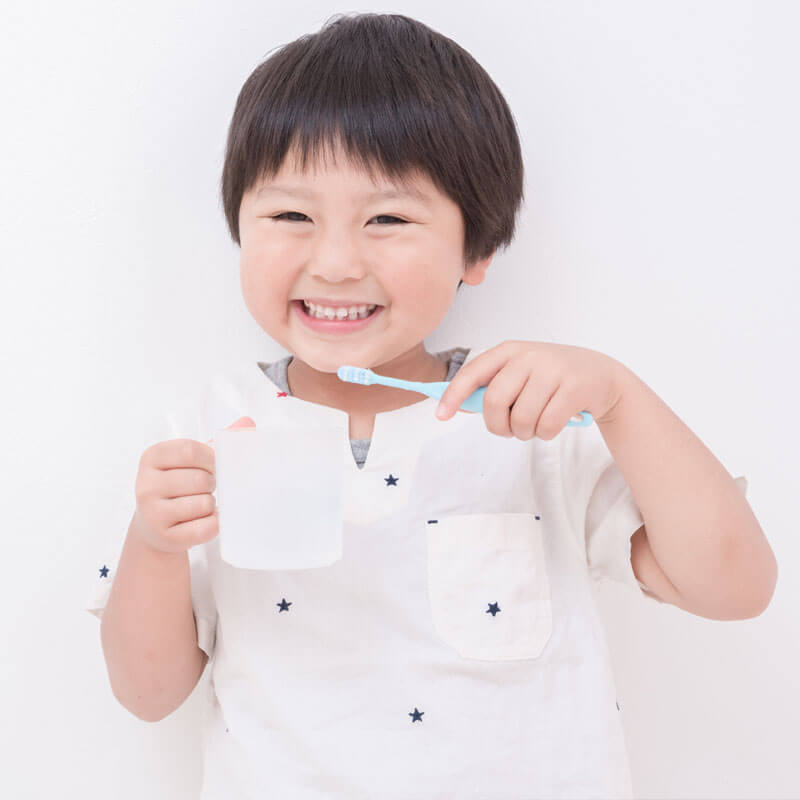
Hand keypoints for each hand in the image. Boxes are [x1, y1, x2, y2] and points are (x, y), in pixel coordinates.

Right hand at [132, 416, 255, 553]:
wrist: (154, 527)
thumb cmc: (177, 487)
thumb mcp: (189, 460)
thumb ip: (217, 441)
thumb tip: (248, 423)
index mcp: (152, 457)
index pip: (190, 450)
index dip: (211, 458)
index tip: (213, 465)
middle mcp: (146, 485)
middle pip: (201, 478)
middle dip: (212, 483)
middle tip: (206, 488)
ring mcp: (153, 513)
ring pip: (205, 504)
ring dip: (211, 504)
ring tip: (200, 505)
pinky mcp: (166, 537)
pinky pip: (206, 527)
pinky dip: (213, 523)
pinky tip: (203, 520)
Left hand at [435, 340, 630, 439]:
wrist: (602, 377)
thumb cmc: (552, 379)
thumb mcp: (521, 375)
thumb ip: (492, 388)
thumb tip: (456, 406)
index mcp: (510, 350)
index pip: (473, 372)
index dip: (453, 395)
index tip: (441, 416)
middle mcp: (529, 356)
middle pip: (494, 402)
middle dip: (498, 426)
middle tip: (510, 431)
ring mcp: (553, 370)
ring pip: (522, 419)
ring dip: (526, 433)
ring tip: (536, 425)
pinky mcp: (574, 388)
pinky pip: (546, 426)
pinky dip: (546, 434)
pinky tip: (554, 424)